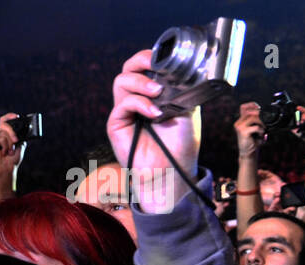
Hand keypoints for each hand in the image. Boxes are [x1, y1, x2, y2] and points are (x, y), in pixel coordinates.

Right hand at [0, 113, 23, 181]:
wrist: (5, 170)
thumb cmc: (12, 161)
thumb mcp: (20, 146)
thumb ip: (20, 136)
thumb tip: (23, 130)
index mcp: (4, 135)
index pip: (4, 121)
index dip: (9, 117)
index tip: (17, 116)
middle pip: (4, 123)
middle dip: (12, 131)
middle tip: (16, 141)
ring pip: (4, 131)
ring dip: (10, 142)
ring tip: (9, 152)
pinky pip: (0, 138)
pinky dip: (5, 146)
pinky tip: (3, 153)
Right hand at [107, 49, 198, 212]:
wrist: (172, 169)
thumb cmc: (181, 142)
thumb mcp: (188, 108)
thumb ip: (182, 87)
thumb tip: (182, 67)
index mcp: (154, 91)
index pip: (147, 66)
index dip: (153, 56)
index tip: (169, 57)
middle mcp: (138, 97)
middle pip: (129, 67)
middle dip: (141, 60)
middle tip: (155, 64)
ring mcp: (126, 110)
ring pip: (121, 81)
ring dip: (140, 82)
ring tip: (157, 92)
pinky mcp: (117, 123)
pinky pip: (123, 103)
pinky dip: (139, 103)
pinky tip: (154, 112)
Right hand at [234, 102, 264, 158]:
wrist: (249, 153)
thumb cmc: (254, 141)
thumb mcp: (256, 128)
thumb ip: (257, 121)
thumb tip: (265, 112)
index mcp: (240, 121)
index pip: (244, 107)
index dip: (252, 105)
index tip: (260, 108)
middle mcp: (238, 123)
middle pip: (251, 111)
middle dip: (260, 115)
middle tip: (266, 122)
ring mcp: (239, 127)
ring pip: (254, 118)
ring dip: (262, 123)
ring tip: (264, 129)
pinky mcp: (243, 132)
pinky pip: (256, 127)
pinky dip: (261, 130)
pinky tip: (261, 135)